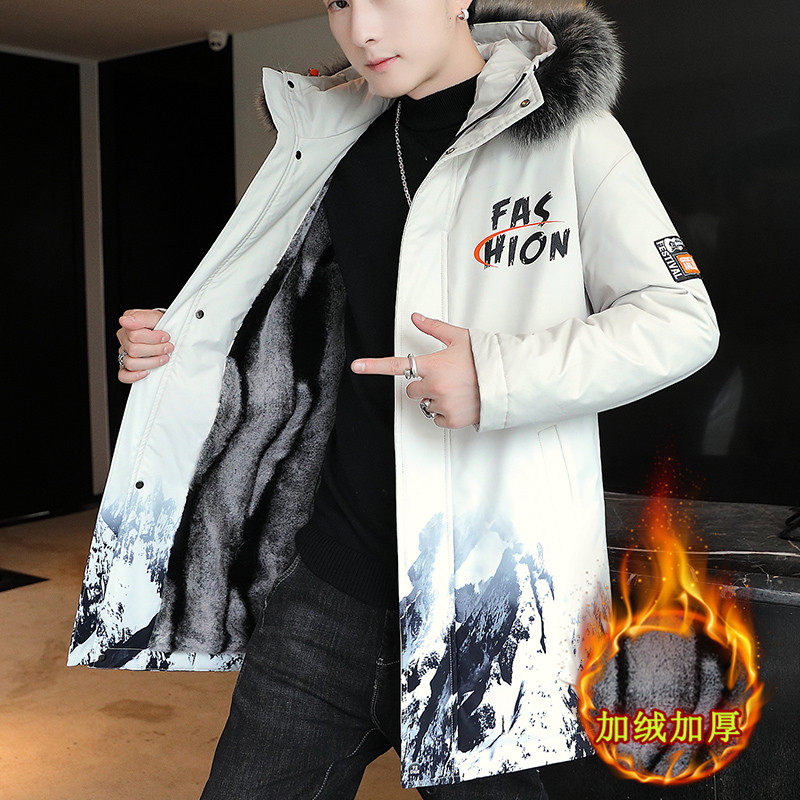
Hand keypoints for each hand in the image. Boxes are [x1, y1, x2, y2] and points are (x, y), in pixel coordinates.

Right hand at [117, 308, 171, 383]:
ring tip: (165, 358)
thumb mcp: (156, 317)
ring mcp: (125, 354)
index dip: (153, 338)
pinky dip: (134, 376)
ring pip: (130, 363)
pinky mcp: (127, 367)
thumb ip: (141, 317)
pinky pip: (123, 376)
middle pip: (134, 350)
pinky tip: (147, 372)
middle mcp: (124, 340)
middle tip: (168, 347)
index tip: (166, 337)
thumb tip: (123, 320)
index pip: (134, 335)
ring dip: (151, 362)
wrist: (170, 334)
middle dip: (156, 349)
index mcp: (128, 327)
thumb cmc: (162, 326)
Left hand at [351, 312, 479, 429]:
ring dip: (434, 398)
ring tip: (456, 390)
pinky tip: (459, 402)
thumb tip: (415, 317)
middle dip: (422, 385)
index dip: (374, 366)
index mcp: (432, 365)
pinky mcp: (451, 420)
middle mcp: (433, 386)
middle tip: (443, 379)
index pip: (397, 365)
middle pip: (411, 390)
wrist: (508, 382)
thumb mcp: (460, 338)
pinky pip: (437, 417)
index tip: (356, 366)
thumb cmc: (485, 358)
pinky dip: (444, 412)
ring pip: (425, 404)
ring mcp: (442, 404)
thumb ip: (434, 328)